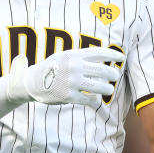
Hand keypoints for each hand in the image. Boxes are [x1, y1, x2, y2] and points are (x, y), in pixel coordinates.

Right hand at [6, 48, 123, 105]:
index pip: (100, 53)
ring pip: (101, 87)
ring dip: (107, 89)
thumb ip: (82, 57)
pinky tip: (93, 98)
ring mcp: (72, 83)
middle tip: (114, 76)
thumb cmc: (52, 68)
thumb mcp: (64, 56)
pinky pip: (90, 99)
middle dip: (114, 74)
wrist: (32, 82)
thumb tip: (105, 57)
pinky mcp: (69, 97)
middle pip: (105, 71)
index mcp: (74, 55)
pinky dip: (93, 99)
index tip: (121, 58)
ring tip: (107, 89)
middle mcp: (74, 67)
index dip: (114, 55)